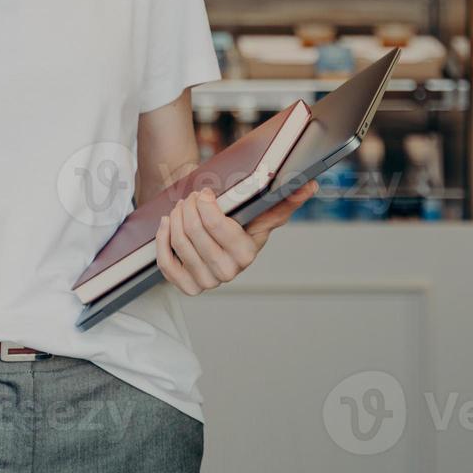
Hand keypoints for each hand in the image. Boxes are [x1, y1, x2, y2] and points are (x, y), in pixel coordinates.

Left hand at [154, 181, 319, 295]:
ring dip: (174, 218)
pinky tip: (167, 224)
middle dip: (188, 208)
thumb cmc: (238, 217)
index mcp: (247, 253)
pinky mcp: (188, 286)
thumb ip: (284, 199)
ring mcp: (207, 282)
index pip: (217, 226)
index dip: (205, 205)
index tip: (205, 193)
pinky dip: (162, 240)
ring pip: (178, 243)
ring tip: (180, 207)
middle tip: (190, 197)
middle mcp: (229, 272)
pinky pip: (166, 263)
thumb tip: (310, 186)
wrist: (214, 231)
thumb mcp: (260, 207)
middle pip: (194, 233)